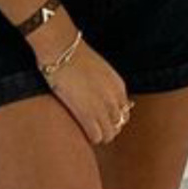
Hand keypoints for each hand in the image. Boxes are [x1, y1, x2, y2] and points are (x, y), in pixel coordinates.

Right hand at [33, 30, 132, 145]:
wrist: (62, 50)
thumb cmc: (75, 57)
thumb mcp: (100, 71)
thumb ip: (106, 86)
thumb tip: (105, 100)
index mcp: (119, 87)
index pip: (125, 113)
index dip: (114, 120)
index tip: (103, 121)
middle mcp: (114, 98)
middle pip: (118, 125)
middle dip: (108, 130)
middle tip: (96, 130)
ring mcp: (101, 107)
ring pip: (109, 134)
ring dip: (101, 136)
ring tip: (90, 134)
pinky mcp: (86, 113)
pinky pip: (96, 136)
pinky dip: (92, 138)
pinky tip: (84, 134)